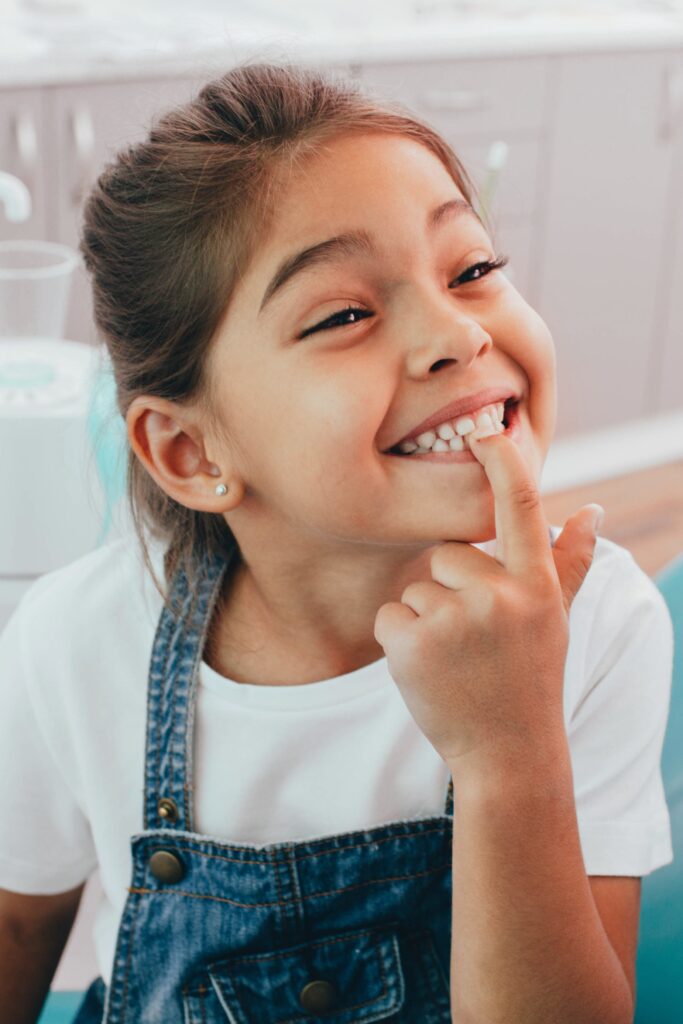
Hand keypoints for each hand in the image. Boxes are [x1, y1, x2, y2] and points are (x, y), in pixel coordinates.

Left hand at [373, 427, 603, 774]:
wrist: (508, 755)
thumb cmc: (530, 679)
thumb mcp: (554, 619)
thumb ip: (566, 563)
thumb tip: (591, 510)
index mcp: (535, 584)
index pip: (520, 508)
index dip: (502, 463)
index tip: (485, 427)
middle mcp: (499, 595)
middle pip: (447, 556)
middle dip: (451, 591)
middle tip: (475, 640)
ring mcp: (455, 620)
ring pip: (416, 588)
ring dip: (426, 620)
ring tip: (456, 661)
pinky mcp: (413, 643)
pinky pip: (391, 615)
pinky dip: (401, 641)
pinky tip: (430, 671)